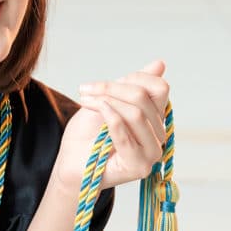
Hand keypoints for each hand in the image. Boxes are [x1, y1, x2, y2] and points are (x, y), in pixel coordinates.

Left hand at [55, 59, 169, 190]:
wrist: (70, 163)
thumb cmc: (87, 134)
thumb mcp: (108, 100)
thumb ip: (132, 84)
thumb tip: (160, 64)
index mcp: (155, 117)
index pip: (159, 88)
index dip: (133, 78)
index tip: (101, 84)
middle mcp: (159, 135)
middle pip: (143, 98)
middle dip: (110, 89)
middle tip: (84, 91)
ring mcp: (152, 153)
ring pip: (136, 113)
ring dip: (106, 102)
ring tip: (84, 102)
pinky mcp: (139, 166)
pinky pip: (127, 136)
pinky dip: (111, 120)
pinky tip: (99, 113)